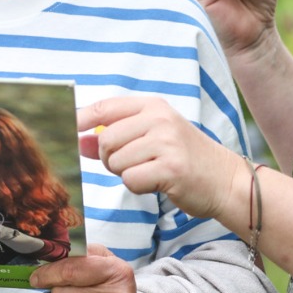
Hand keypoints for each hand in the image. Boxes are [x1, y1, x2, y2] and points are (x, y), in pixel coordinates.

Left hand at [78, 96, 245, 219]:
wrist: (225, 180)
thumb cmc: (184, 159)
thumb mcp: (153, 139)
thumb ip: (117, 137)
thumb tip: (81, 140)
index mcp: (153, 106)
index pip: (104, 107)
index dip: (80, 119)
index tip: (67, 130)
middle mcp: (159, 119)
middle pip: (106, 140)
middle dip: (111, 159)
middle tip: (132, 165)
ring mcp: (166, 142)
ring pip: (117, 162)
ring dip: (126, 174)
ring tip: (150, 172)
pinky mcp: (171, 168)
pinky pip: (131, 180)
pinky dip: (138, 187)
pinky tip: (158, 183)